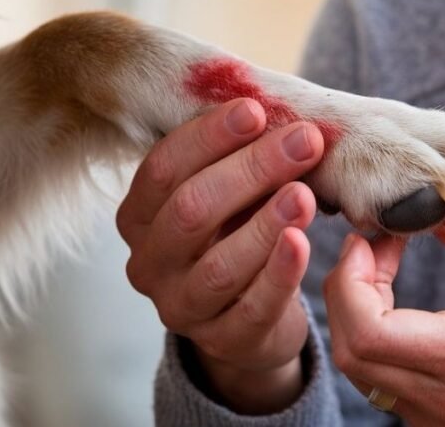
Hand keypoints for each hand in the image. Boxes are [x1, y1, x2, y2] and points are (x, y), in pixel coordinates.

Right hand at [116, 98, 323, 413]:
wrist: (251, 319)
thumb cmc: (238, 235)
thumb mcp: (230, 196)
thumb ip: (240, 157)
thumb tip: (278, 103)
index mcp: (140, 217)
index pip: (163, 169)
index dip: (209, 136)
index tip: (257, 109)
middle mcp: (149, 263)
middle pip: (191, 209)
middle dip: (251, 169)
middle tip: (303, 141)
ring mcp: (181, 307)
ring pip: (219, 264)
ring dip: (265, 223)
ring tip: (304, 193)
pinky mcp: (223, 340)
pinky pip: (252, 307)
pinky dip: (279, 273)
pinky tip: (302, 244)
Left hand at [323, 221, 444, 425]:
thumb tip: (429, 204)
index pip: (372, 332)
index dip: (350, 281)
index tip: (367, 241)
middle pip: (351, 351)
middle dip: (344, 289)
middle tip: (370, 248)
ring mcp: (433, 418)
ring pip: (357, 368)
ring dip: (353, 312)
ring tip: (381, 270)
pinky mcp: (428, 423)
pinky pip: (375, 380)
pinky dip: (369, 336)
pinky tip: (391, 305)